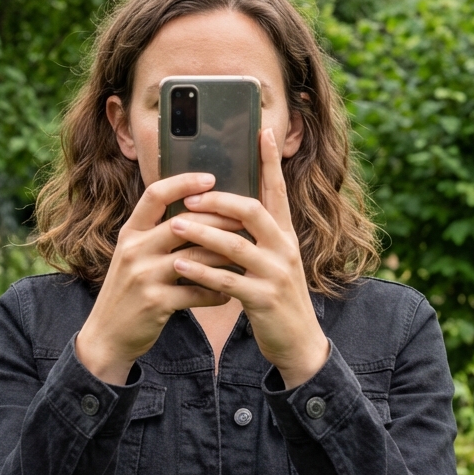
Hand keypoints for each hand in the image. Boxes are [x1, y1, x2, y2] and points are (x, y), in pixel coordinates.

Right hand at [75, 172, 240, 384]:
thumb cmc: (128, 292)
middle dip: (218, 220)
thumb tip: (195, 212)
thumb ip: (155, 234)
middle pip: (183, 224)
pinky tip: (229, 294)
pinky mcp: (156, 302)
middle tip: (245, 220)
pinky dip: (217, 293)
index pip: (155, 194)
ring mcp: (144, 276)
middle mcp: (134, 250)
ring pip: (195, 258)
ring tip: (245, 256)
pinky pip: (197, 292)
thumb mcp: (132, 256)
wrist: (106, 336)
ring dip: (224, 257)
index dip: (183, 182)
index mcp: (130, 233)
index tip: (210, 177)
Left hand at [168, 128, 329, 390]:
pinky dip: (201, 271)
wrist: (299, 344)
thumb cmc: (277, 299)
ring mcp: (276, 274)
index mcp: (285, 235)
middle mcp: (284, 249)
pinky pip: (227, 280)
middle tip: (189, 196)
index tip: (262, 130)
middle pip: (252, 211)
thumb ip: (255, 236)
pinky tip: (179, 265)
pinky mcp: (264, 299)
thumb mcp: (272, 262)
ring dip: (202, 233)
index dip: (270, 161)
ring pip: (235, 245)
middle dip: (219, 201)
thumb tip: (227, 209)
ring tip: (174, 225)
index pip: (278, 190)